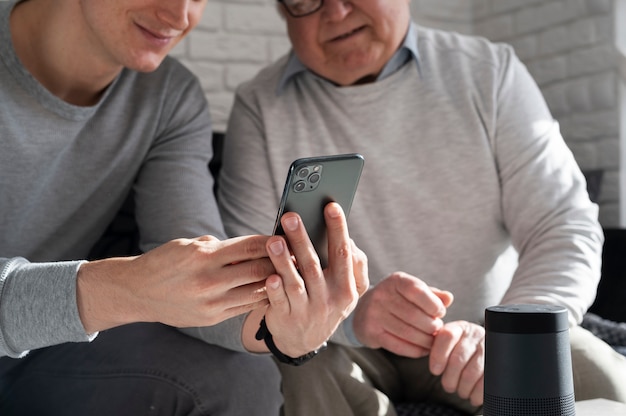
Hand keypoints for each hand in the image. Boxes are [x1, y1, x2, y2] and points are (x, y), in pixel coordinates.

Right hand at [77, 234, 274, 332]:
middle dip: (279, 262)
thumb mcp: (188, 245)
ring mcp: (211, 302)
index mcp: (203, 256)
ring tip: (289, 274)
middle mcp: (209, 280)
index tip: (286, 238)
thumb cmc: (165, 262)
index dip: (272, 242)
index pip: (249, 247)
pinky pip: (244, 307)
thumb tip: (251, 245)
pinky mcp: (211, 318)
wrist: (137, 292)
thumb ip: (220, 246)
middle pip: (257, 270)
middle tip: (295, 256)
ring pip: (255, 292)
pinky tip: (271, 290)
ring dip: (275, 282)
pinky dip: (260, 298)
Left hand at [247, 202, 367, 356]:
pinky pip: (279, 302)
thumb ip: (352, 264)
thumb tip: (347, 238)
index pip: (343, 254)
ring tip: (274, 241)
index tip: (330, 206)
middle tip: (290, 216)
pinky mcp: (286, 319)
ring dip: (283, 261)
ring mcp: (307, 311)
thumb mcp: (347, 290)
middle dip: (302, 239)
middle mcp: (328, 300)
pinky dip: (274, 289)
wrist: (303, 341)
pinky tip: (269, 276)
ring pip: (294, 282)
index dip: (338, 229)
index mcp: (347, 288)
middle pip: (314, 265)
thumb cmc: (326, 302)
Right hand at [352, 272, 452, 357]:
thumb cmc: (397, 299)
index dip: (433, 304)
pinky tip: (423, 349)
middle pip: (414, 315)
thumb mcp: (413, 291)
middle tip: (437, 330)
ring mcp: (374, 314)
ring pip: (407, 333)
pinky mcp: (370, 332)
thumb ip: (432, 295)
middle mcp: (381, 295)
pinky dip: (415, 350)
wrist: (363, 311)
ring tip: (433, 341)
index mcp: (395, 281)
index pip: (417, 291)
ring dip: (426, 340)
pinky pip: (398, 346)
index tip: (440, 313)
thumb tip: (449, 298)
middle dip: (432, 326)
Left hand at [429, 320, 484, 405]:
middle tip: (448, 386)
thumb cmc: (460, 347)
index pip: (446, 337)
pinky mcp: (499, 362)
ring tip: (460, 391)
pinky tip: (472, 396)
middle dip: (450, 378)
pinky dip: (477, 393)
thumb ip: (437, 347)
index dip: (438, 356)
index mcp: (459, 327)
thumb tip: (430, 363)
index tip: (435, 371)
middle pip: (458, 359)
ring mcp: (488, 348)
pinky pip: (487, 381)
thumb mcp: (449, 342)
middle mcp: (474, 335)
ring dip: (463, 387)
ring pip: (472, 372)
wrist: (487, 345)